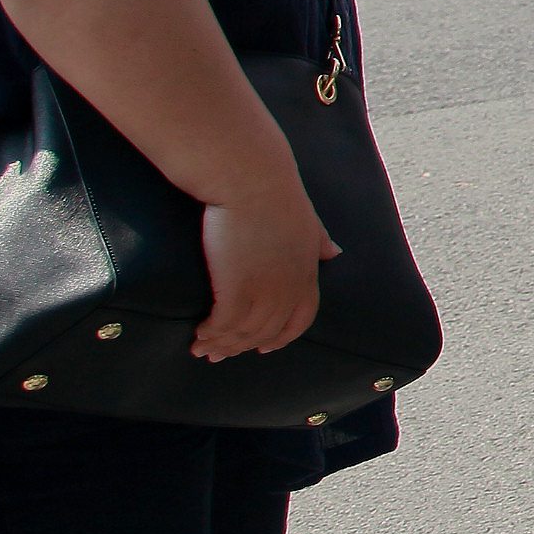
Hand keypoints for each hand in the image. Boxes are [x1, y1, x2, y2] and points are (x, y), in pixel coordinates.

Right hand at [192, 174, 334, 361]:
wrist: (251, 180)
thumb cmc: (275, 193)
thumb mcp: (309, 220)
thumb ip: (319, 240)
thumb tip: (335, 252)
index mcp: (307, 272)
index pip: (301, 318)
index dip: (282, 336)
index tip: (265, 348)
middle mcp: (289, 287)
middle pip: (268, 331)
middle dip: (243, 346)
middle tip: (220, 353)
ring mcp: (265, 290)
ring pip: (244, 333)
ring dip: (221, 345)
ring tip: (202, 348)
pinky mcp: (236, 288)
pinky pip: (223, 325)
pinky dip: (210, 334)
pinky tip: (198, 335)